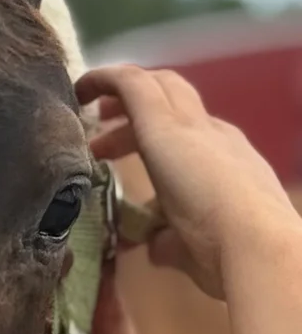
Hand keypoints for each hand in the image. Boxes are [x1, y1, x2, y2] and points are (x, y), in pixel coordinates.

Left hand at [77, 63, 296, 300]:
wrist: (253, 244)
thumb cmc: (229, 254)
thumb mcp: (193, 248)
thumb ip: (170, 241)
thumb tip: (154, 246)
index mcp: (228, 163)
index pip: (191, 136)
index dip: (154, 144)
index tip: (123, 162)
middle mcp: (215, 135)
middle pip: (174, 103)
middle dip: (137, 114)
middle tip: (102, 137)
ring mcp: (191, 126)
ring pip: (156, 87)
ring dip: (120, 97)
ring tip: (88, 110)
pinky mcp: (161, 122)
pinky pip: (130, 83)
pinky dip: (104, 79)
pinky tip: (81, 87)